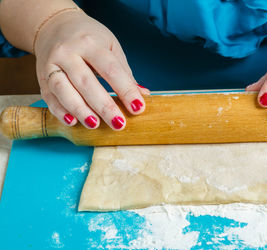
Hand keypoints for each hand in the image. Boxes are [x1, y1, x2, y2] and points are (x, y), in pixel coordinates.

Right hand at [35, 11, 148, 129]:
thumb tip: (142, 95)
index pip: (110, 69)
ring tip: (95, 124)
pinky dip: (60, 111)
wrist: (54, 25)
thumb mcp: (110, 47)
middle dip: (104, 106)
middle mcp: (68, 52)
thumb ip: (124, 73)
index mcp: (90, 43)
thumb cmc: (89, 38)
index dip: (125, 90)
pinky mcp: (41, 77)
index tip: (138, 107)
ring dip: (80, 110)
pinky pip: (49, 97)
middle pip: (86, 82)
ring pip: (63, 90)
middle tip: (119, 123)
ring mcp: (51, 65)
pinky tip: (72, 121)